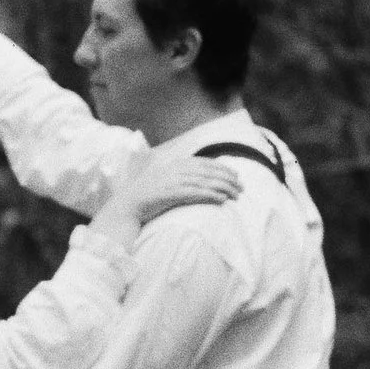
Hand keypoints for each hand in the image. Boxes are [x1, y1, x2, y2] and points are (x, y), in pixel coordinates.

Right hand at [109, 144, 242, 230]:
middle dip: (228, 178)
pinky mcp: (171, 193)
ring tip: (237, 194)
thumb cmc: (147, 196)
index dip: (222, 167)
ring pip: (205, 181)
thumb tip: (197, 179)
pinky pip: (196, 193)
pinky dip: (211, 195)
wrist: (127, 205)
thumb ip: (180, 176)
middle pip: (208, 171)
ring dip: (224, 187)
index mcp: (174, 163)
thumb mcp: (164, 181)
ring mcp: (173, 180)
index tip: (236, 174)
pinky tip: (222, 199)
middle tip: (242, 187)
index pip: (204, 162)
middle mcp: (175, 169)